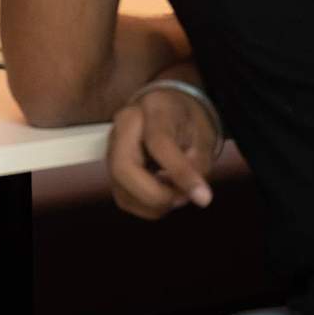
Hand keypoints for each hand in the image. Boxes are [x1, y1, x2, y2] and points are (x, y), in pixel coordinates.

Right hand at [106, 87, 219, 219]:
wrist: (167, 112)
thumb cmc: (186, 123)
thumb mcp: (203, 137)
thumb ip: (197, 165)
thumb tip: (188, 194)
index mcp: (153, 107)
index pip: (159, 142)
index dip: (180, 173)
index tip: (203, 197)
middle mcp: (122, 126)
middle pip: (124, 167)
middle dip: (157, 195)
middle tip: (183, 198)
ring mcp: (111, 149)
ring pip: (122, 189)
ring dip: (155, 204)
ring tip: (176, 193)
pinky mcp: (110, 170)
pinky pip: (125, 200)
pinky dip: (149, 207)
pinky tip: (163, 192)